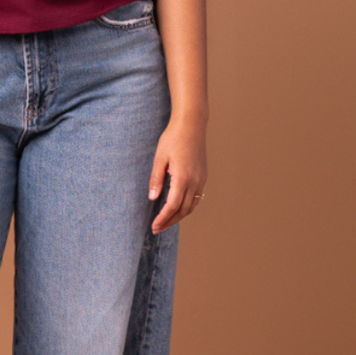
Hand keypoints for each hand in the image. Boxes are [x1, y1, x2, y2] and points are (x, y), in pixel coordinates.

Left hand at [148, 116, 207, 233]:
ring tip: (166, 222)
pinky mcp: (203, 176)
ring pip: (191, 206)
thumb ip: (156, 179)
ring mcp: (201, 180)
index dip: (163, 219)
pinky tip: (178, 208)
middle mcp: (195, 182)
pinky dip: (187, 207)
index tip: (154, 226)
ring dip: (179, 217)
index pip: (172, 206)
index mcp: (182, 178)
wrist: (192, 126)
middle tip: (157, 229)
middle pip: (183, 210)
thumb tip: (152, 198)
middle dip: (169, 221)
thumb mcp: (160, 158)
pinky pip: (196, 198)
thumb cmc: (173, 139)